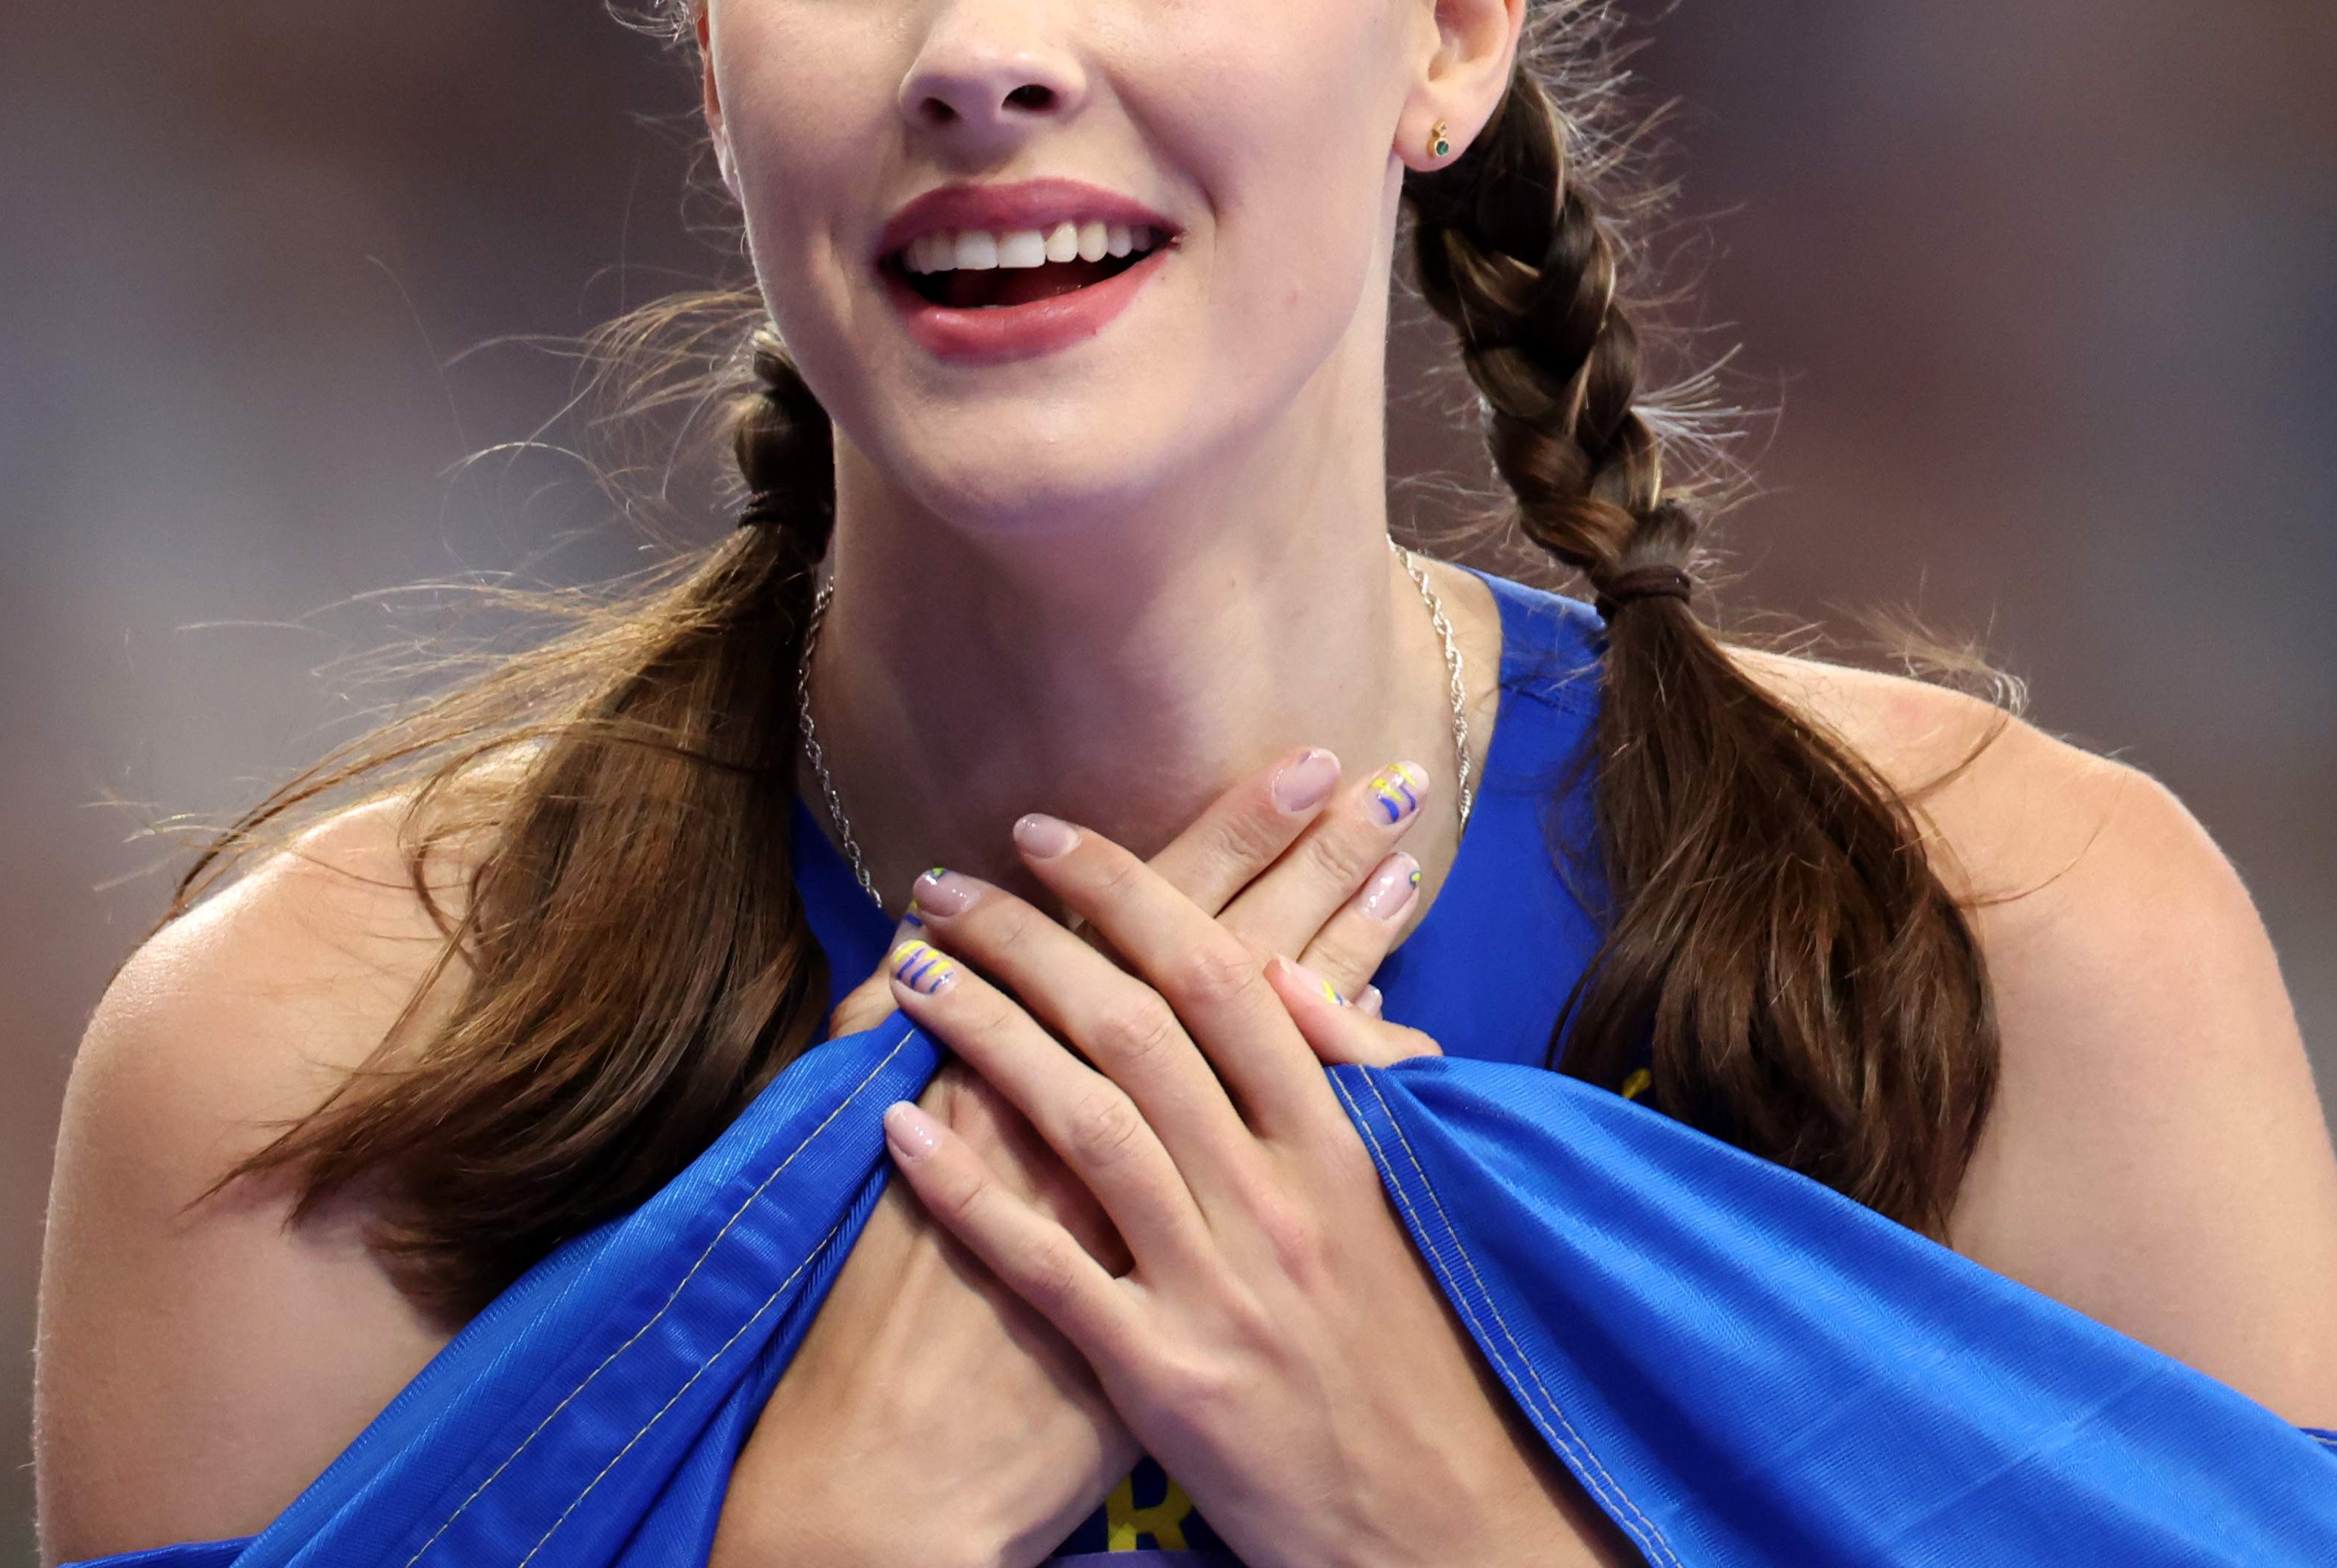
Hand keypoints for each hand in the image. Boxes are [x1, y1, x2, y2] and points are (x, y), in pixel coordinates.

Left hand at [877, 822, 1626, 1567]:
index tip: (1047, 837)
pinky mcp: (1163, 1378)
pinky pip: (1045, 1266)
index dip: (1129, 893)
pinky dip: (965, 1190)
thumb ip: (1357, 1079)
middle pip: (1137, 1029)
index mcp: (1336, 1145)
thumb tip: (1294, 967)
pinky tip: (897, 1125)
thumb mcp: (1407, 1199)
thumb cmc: (1412, 1352)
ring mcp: (1218, 1289)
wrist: (1438, 1524)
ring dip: (985, 1033)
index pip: (1225, 978)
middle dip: (1030, 939)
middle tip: (943, 886)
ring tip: (909, 974)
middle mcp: (1276, 1202)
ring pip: (1084, 1123)